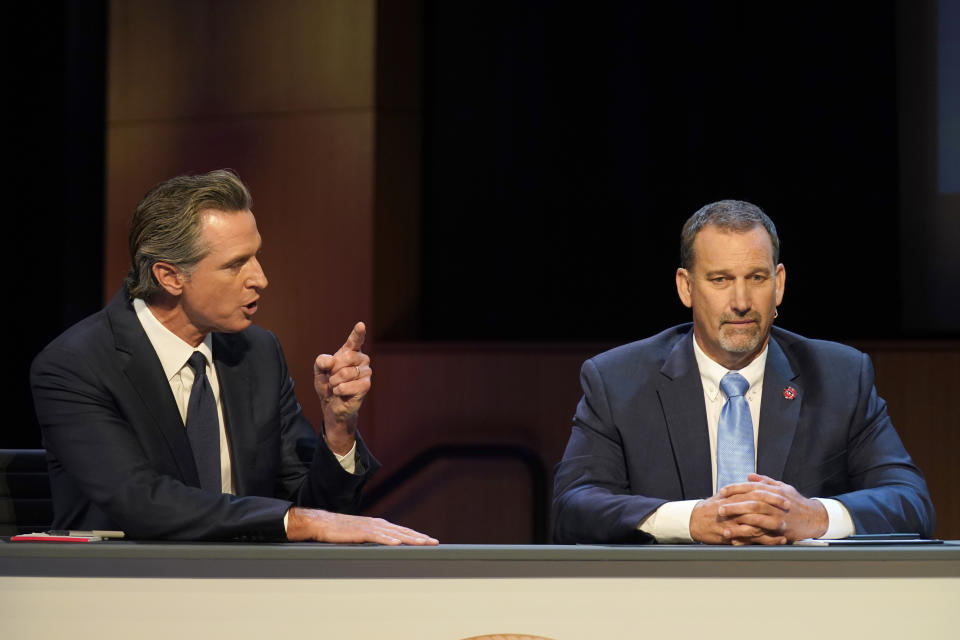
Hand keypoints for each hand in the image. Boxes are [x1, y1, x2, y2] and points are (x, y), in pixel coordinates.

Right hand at [286, 507, 437, 544]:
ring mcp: (369, 526)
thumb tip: (386, 548)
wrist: (322, 523)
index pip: (402, 530)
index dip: (416, 536)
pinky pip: (376, 536)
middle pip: (403, 531)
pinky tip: (397, 543)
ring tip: (421, 543)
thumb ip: (374, 538)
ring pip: (393, 533)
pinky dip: (387, 539)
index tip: (430, 541)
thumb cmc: (340, 530)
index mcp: (378, 524)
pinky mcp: (359, 531)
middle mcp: (377, 523)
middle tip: (434, 543)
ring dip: (409, 538)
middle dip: (419, 537)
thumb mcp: (361, 534)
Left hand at [314, 322, 370, 452]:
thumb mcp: (319, 371)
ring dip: (335, 382)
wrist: (332, 405)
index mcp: (350, 352)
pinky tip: (340, 392)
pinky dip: (340, 390)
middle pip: (346, 357)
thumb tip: (331, 361)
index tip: (361, 325)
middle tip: (332, 378)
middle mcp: (361, 359)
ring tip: (336, 386)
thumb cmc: (327, 384)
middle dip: (333, 370)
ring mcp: (366, 372)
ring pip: (346, 372)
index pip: (355, 340)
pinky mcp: (366, 385)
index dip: (358, 333)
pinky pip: (349, 385)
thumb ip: (321, 361)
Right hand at [690, 485, 789, 545]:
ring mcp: (731, 520)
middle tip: (789, 510)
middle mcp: (733, 507)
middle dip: (774, 508)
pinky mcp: (729, 533)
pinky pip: (747, 536)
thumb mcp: (724, 496)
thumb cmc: (711, 508)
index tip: (785, 497)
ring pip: (754, 522)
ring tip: (784, 529)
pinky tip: (772, 541)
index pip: (756, 493)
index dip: (771, 495)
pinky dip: (761, 539)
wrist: (694, 520)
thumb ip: (739, 490)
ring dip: (771, 526)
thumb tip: (753, 481)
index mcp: (734, 496)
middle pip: (757, 506)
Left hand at [726, 473, 827, 541]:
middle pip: (753, 502)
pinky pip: (763, 535)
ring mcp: (779, 518)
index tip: (722, 491)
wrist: (815, 517)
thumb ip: (765, 481)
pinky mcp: (781, 531)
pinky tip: (737, 539)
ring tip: (726, 525)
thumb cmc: (796, 502)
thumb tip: (749, 476)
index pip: (752, 487)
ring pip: (757, 518)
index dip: (736, 488)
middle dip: (735, 505)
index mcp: (775, 491)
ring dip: (740, 522)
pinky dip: (749, 538)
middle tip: (720, 508)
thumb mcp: (783, 487)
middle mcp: (776, 503)